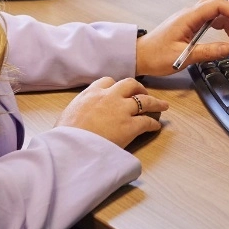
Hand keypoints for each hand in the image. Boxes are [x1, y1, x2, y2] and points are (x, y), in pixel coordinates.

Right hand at [54, 76, 168, 148]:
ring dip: (155, 102)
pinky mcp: (130, 126)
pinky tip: (156, 126)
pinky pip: (147, 121)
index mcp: (92, 93)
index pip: (108, 81)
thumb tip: (81, 113)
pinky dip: (153, 123)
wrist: (71, 146)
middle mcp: (109, 97)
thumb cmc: (65, 135)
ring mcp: (121, 110)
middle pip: (130, 84)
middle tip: (143, 93)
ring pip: (144, 100)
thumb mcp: (69, 112)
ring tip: (162, 106)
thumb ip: (81, 107)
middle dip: (139, 88)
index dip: (116, 86)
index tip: (119, 91)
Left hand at [135, 0, 228, 75]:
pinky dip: (223, 27)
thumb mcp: (183, 57)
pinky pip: (211, 19)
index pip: (217, 5)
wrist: (140, 55)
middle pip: (220, 8)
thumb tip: (228, 49)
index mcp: (188, 17)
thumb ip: (207, 52)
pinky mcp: (190, 25)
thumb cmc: (155, 56)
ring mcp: (190, 18)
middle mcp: (190, 14)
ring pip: (217, 14)